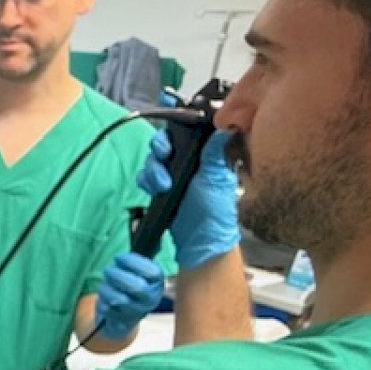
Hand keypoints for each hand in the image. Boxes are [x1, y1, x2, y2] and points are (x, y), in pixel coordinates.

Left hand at [96, 253, 164, 338]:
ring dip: (107, 287)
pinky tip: (104, 296)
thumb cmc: (130, 285)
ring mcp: (136, 311)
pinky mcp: (121, 320)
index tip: (118, 257)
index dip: (132, 262)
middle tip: (107, 270)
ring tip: (104, 283)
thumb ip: (132, 263)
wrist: (125, 315)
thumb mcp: (137, 272)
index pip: (152, 272)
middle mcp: (151, 299)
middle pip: (137, 287)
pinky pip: (107, 307)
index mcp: (157, 283)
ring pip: (119, 299)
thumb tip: (119, 259)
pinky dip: (102, 299)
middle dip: (117, 275)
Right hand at [137, 130, 240, 269]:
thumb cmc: (214, 212)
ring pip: (152, 159)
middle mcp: (188, 161)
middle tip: (164, 156)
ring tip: (163, 184)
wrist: (199, 242)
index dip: (175, 128)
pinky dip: (147, 180)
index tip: (171, 132)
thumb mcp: (218, 178)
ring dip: (153, 169)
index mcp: (205, 155)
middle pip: (164, 142)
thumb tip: (225, 127)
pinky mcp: (160, 188)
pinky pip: (145, 176)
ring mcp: (172, 175)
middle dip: (159, 149)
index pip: (186, 131)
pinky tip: (156, 189)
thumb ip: (216, 152)